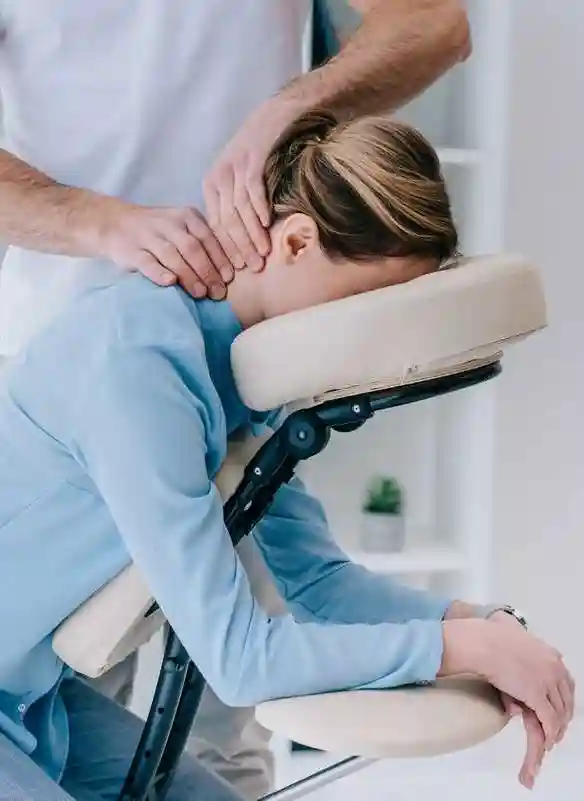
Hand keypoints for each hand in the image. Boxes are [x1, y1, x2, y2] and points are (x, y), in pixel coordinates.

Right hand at [97, 200, 233, 298]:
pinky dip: (159, 272)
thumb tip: (227, 274)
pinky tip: (170, 283)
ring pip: (171, 255)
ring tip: (200, 293)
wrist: (115, 223)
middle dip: (207, 271)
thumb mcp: (183, 228)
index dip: (220, 258)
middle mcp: (168, 223)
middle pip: (192, 248)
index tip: (229, 278)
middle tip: (218, 292)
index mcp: (187, 216)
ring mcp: (148, 236)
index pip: (207, 237)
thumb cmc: (159, 232)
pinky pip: (146, 262)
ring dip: (188, 275)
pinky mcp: (131, 250)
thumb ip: (202, 244)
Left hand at [203, 98, 299, 271]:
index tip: (236, 269)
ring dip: (252, 233)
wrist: (275, 117)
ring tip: (263, 253)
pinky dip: (259, 208)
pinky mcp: (252, 159)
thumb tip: (240, 241)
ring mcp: (235, 167)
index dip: (226, 248)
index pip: (216, 224)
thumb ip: (235, 205)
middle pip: (228, 220)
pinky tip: (266, 224)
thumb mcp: (238, 179)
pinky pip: (253, 189)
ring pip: (241, 209)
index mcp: (212, 184)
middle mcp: (220, 176)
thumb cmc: (258, 153)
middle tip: (252, 267)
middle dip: (240, 247)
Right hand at [489, 612, 572, 788]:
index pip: (566, 682)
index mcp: (550, 654)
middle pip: (566, 699)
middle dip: (563, 717)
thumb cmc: (490, 636)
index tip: (559, 708)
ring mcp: (547, 681)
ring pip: (560, 712)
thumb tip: (517, 666)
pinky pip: (549, 720)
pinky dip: (549, 734)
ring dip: (557, 729)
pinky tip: (547, 742)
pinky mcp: (536, 695)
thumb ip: (521, 652)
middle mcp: (554, 668)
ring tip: (551, 739)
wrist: (482, 642)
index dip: (563, 699)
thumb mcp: (514, 637)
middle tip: (557, 728)